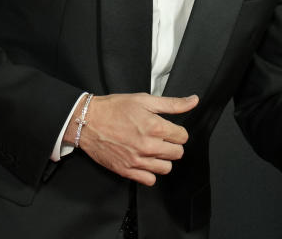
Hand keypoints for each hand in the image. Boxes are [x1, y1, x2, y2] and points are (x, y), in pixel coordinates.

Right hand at [72, 93, 198, 185]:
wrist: (88, 121)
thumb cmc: (114, 108)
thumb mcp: (145, 100)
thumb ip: (172, 103)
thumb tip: (193, 101)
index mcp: (155, 126)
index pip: (183, 137)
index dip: (177, 131)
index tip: (168, 129)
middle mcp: (148, 145)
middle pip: (177, 153)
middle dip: (172, 144)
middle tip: (160, 138)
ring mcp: (137, 160)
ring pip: (166, 168)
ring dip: (163, 159)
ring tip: (153, 149)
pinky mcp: (127, 170)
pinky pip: (150, 180)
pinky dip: (150, 172)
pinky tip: (144, 161)